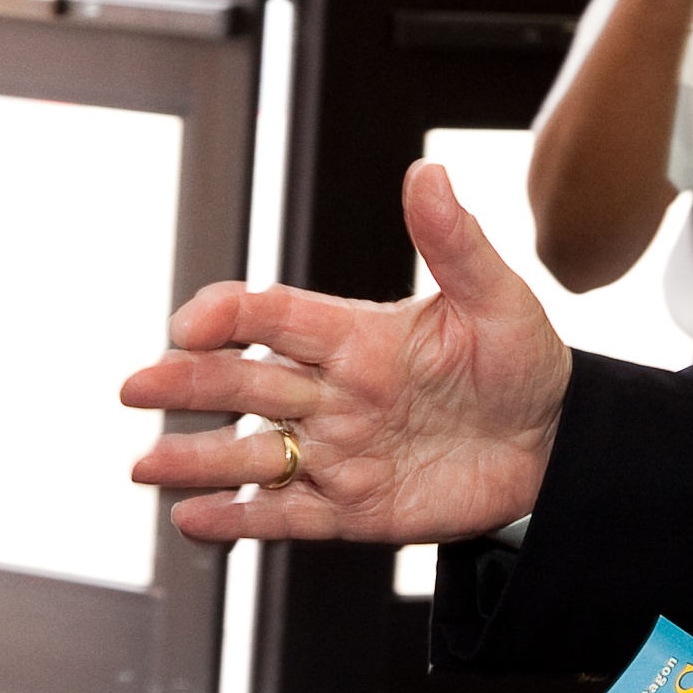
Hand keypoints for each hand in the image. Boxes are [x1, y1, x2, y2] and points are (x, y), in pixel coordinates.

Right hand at [122, 163, 570, 543]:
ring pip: (252, 454)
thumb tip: (428, 172)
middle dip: (187, 382)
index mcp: (355, 335)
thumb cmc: (523, 360)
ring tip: (144, 467)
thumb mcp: (496, 299)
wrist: (556, 445)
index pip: (274, 316)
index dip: (227, 315)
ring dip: (196, 459)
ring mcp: (338, 451)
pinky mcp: (354, 509)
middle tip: (135, 386)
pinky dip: (239, 519)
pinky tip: (192, 520)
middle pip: (244, 382)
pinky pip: (287, 515)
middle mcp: (332, 391)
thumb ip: (454, 242)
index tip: (188, 324)